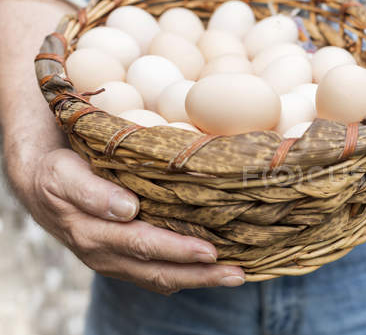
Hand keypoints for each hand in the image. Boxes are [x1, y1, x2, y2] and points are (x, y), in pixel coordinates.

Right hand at [9, 148, 245, 294]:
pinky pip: (157, 274)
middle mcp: (106, 254)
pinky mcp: (124, 259)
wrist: (42, 185)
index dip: (177, 250)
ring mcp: (116, 261)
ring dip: (199, 280)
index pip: (142, 245)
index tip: (210, 251)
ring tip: (236, 275)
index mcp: (93, 233)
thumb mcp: (64, 174)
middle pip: (158, 270)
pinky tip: (211, 270)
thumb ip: (92, 192)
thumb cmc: (58, 173)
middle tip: (237, 272)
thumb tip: (126, 209)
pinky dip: (186, 275)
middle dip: (200, 274)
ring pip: (161, 278)